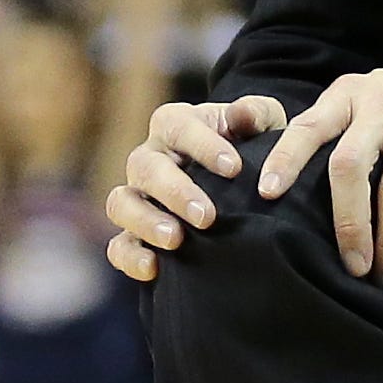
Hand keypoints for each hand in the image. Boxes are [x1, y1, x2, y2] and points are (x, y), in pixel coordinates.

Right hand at [104, 94, 286, 283]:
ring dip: (145, 221)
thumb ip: (256, 113)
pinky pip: (118, 246)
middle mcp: (149, 157)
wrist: (240, 182)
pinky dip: (130, 257)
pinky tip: (154, 269)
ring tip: (176, 240)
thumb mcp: (263, 123)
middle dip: (175, 192)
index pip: (178, 127)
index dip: (204, 146)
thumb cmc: (252, 145)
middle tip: (206, 217)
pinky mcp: (134, 233)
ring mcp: (137, 196)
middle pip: (145, 167)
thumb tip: (241, 115)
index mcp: (174, 124)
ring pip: (121, 203)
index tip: (234, 168)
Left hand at [263, 26, 382, 284]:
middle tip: (352, 266)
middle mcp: (381, 106)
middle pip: (350, 166)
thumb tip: (296, 186)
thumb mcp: (370, 94)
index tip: (267, 194)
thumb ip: (337, 127)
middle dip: (348, 223)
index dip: (286, 159)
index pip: (308, 126)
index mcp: (349, 96)